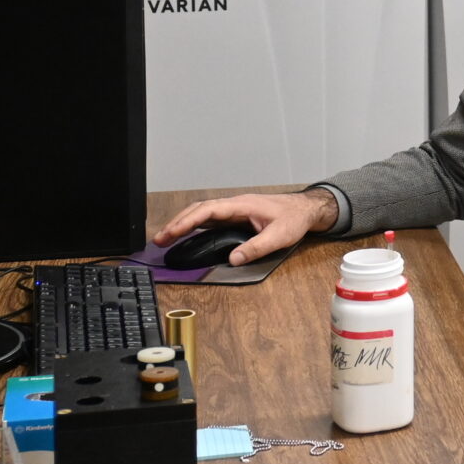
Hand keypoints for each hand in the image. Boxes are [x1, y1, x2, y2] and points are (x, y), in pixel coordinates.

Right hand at [152, 190, 335, 264]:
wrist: (304, 209)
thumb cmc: (294, 218)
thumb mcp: (279, 235)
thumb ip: (257, 247)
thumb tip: (234, 259)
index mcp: (241, 205)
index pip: (208, 210)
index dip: (187, 220)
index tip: (172, 232)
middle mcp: (234, 205)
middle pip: (198, 210)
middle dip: (177, 223)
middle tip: (159, 239)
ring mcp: (233, 210)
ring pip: (201, 213)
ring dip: (183, 223)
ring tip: (165, 237)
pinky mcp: (235, 217)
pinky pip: (209, 219)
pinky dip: (193, 225)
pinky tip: (184, 234)